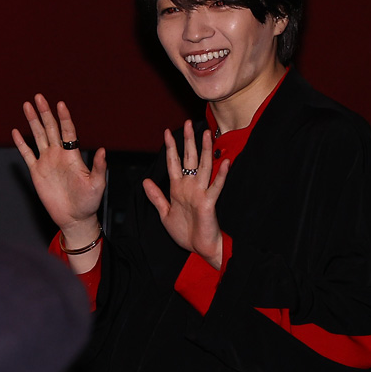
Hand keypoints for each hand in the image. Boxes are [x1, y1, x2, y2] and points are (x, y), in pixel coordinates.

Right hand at [12, 94, 106, 244]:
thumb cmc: (89, 202)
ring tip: (27, 105)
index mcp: (73, 155)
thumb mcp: (97, 185)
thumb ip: (99, 168)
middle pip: (51, 128)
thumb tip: (103, 151)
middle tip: (39, 97)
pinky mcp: (37, 172)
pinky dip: (21, 143)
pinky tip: (16, 132)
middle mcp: (59, 154)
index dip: (64, 117)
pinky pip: (27, 154)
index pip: (68, 131)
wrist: (74, 218)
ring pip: (38, 136)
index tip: (60, 104)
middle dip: (44, 113)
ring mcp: (47, 161)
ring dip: (33, 121)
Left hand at [143, 120, 229, 267]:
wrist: (199, 248)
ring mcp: (201, 193)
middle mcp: (190, 187)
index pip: (174, 163)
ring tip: (206, 135)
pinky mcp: (209, 203)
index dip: (171, 148)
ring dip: (205, 151)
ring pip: (203, 167)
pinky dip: (221, 175)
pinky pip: (216, 186)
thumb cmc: (185, 232)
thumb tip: (145, 181)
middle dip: (188, 141)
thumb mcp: (165, 214)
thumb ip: (156, 197)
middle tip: (187, 123)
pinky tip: (225, 162)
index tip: (166, 132)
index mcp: (178, 189)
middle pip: (189, 159)